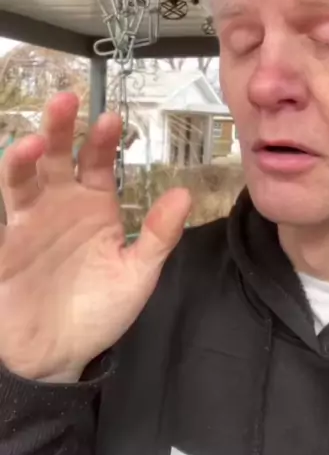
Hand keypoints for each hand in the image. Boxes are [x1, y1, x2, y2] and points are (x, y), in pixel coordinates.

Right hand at [0, 93, 190, 382]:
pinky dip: (13, 176)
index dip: (104, 139)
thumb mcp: (137, 273)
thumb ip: (158, 235)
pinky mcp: (9, 238)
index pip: (100, 161)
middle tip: (67, 100)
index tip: (113, 118)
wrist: (58, 354)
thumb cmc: (99, 311)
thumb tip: (183, 194)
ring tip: (39, 137)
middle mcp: (63, 203)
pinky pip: (8, 204)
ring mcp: (33, 218)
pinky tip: (20, 158)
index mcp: (97, 205)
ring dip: (31, 151)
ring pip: (29, 173)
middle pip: (61, 155)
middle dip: (63, 127)